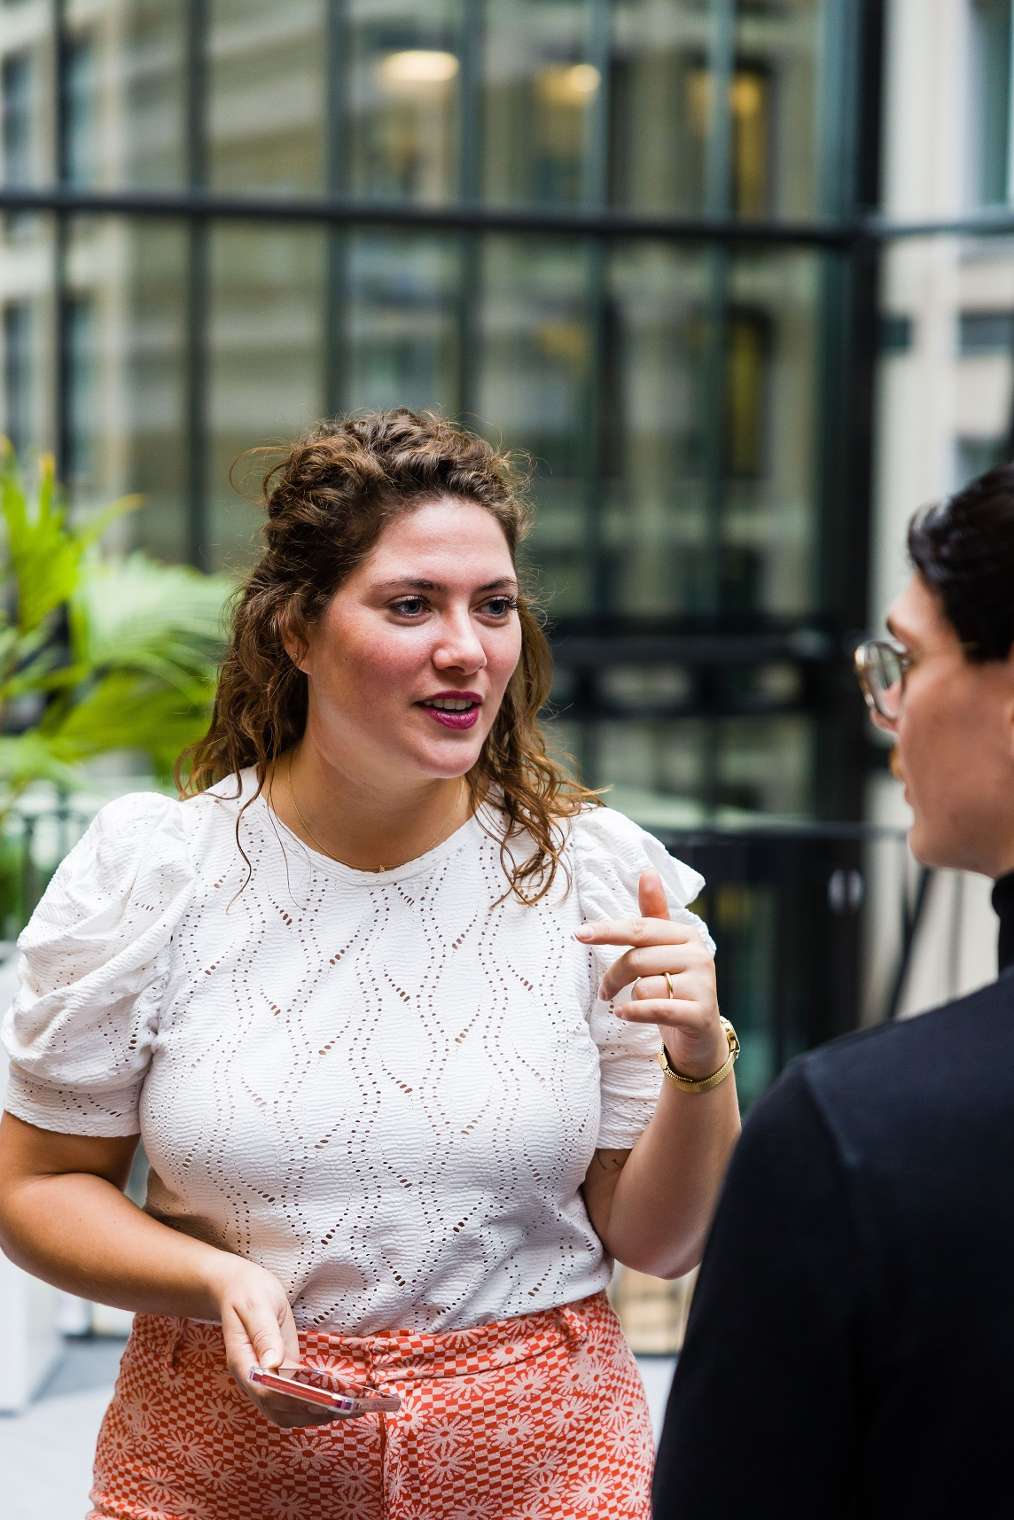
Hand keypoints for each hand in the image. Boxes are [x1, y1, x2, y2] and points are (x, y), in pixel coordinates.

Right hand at [207, 1257, 352, 1428]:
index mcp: (242, 1362)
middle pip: (278, 1411)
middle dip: (309, 1414)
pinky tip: (334, 1399)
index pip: (265, 1393)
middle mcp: (252, 1379)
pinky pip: (293, 1398)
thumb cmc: (247, 1293)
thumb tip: (273, 1363)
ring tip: (344, 1409)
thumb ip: (264, 1333)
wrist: (238, 1289)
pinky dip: (313, 1404)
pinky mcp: (279, 1373)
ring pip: (286, 1412)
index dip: (292, 1399)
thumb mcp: (257, 1305)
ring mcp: (266, 1379)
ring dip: (313, 1415)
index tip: (320, 1398)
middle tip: (341, 1408)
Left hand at [577, 869, 725, 1079]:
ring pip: (645, 985)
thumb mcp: (664, 950)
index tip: (578, 934)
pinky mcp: (701, 1014)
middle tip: (603, 991)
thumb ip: (654, 914)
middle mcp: (698, 956)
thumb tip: (647, 871)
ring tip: (635, 1004)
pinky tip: (622, 1013)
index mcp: (686, 935)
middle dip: (613, 976)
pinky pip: (657, 1008)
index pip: (640, 928)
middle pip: (637, 958)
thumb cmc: (675, 987)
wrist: (700, 1037)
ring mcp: (703, 985)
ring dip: (630, 997)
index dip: (607, 930)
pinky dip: (635, 1012)